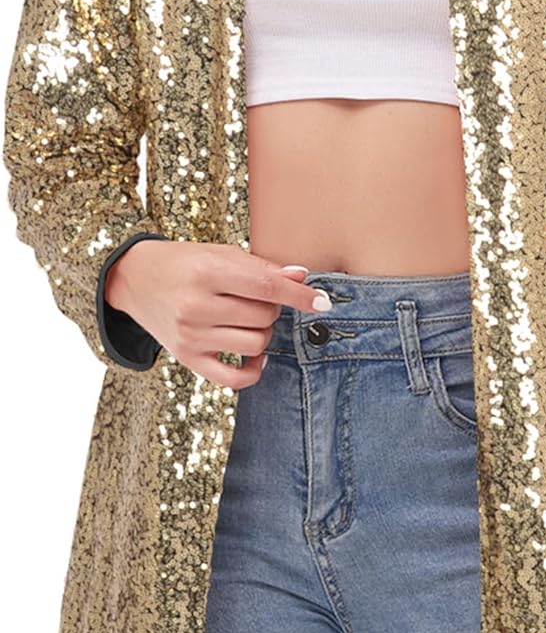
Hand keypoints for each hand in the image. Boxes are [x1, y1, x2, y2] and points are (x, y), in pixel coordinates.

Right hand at [105, 240, 330, 387]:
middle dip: (273, 308)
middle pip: (263, 317)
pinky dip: (253, 370)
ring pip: (255, 345)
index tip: (323, 302)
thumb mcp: (219, 253)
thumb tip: (301, 277)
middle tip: (259, 298)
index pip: (266, 287)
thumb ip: (261, 267)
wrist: (134, 279)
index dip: (299, 295)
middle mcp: (196, 306)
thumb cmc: (184, 262)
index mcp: (207, 273)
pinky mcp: (187, 359)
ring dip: (264, 333)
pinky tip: (253, 356)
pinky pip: (234, 379)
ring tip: (249, 320)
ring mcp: (190, 336)